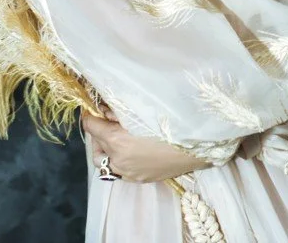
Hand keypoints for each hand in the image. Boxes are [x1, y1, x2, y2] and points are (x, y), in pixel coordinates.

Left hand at [81, 108, 211, 182]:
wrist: (197, 145)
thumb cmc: (170, 122)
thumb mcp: (140, 110)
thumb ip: (117, 110)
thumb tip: (102, 108)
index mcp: (116, 140)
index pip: (90, 126)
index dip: (90, 115)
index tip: (93, 108)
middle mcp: (119, 160)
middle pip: (95, 145)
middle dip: (97, 132)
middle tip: (106, 121)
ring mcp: (129, 173)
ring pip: (104, 162)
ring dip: (106, 149)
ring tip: (116, 138)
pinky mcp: (140, 179)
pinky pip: (119, 171)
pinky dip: (118, 160)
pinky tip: (130, 150)